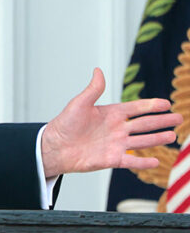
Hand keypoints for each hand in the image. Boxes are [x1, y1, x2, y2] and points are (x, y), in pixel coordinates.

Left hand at [41, 68, 182, 177]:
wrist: (55, 147)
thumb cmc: (64, 124)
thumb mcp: (79, 103)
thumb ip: (93, 89)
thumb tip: (98, 70)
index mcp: (111, 114)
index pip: (136, 108)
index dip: (151, 105)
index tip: (166, 103)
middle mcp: (116, 129)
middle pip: (144, 124)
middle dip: (161, 121)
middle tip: (179, 118)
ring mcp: (115, 144)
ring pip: (142, 141)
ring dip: (157, 139)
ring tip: (173, 136)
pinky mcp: (111, 159)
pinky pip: (131, 161)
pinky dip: (144, 163)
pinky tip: (157, 161)